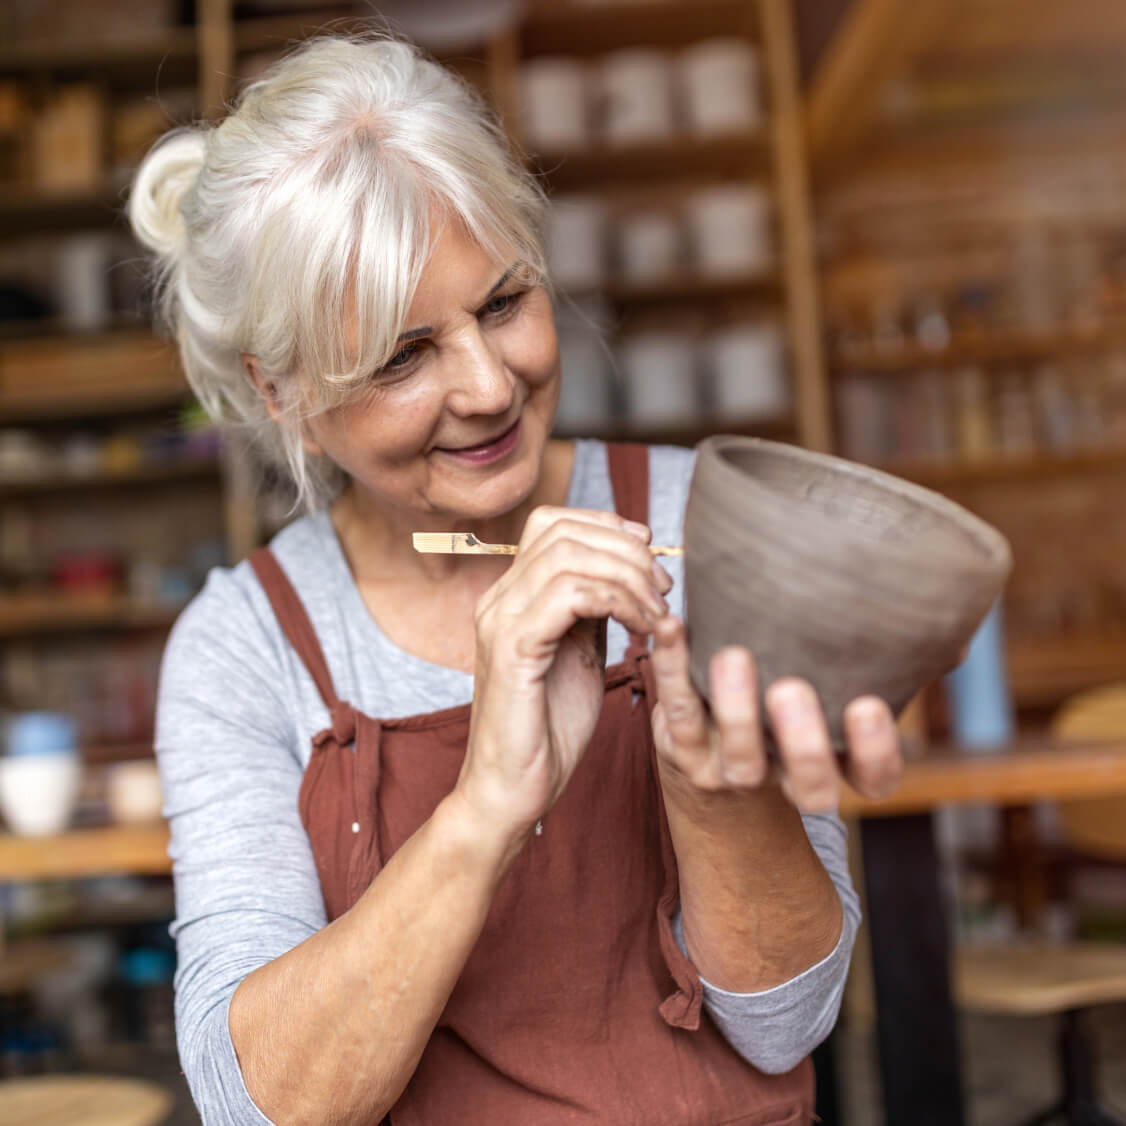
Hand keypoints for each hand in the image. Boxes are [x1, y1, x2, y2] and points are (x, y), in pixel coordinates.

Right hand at [459, 508, 671, 837]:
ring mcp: (500, 621)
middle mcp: (498, 600)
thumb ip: (591, 611)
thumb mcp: (578, 655)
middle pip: (563, 530)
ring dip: (627, 575)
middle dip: (626, 550)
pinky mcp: (513, 650)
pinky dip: (617, 601)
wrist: (511, 792)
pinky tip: (644, 628)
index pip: (552, 523)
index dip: (608, 526)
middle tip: (664, 588)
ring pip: (567, 555)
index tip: (651, 555)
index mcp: (511, 597)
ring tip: (658, 611)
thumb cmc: (546, 731)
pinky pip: (568, 596)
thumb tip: (626, 573)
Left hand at [650, 617, 902, 812]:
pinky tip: (674, 626)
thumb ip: (890, 658)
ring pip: (739, 761)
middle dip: (802, 744)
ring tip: (733, 657)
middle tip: (790, 690)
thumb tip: (945, 632)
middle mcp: (787, 775)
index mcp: (837, 761)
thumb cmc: (791, 693)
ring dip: (736, 710)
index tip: (867, 704)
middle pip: (809, 786)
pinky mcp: (684, 746)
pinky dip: (672, 666)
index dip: (874, 751)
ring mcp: (734, 768)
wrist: (708, 750)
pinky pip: (678, 712)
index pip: (873, 777)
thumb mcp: (836, 682)